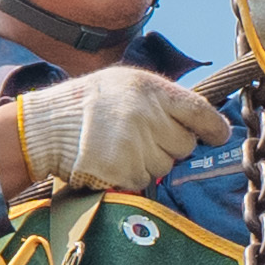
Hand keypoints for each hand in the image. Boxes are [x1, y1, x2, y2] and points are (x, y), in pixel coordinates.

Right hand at [0, 67, 228, 194]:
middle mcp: (148, 116)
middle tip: (143, 137)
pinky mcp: (124, 171)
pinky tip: (112, 160)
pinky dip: (131, 175)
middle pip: (185, 144)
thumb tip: (196, 117)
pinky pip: (143, 181)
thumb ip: (161, 98)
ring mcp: (137, 146)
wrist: (46, 127)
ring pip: (165, 165)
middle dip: (171, 145)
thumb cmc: (86, 103)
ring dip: (149, 161)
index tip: (218, 135)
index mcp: (151, 90)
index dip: (214, 127)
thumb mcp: (125, 83)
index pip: (200, 112)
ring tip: (121, 146)